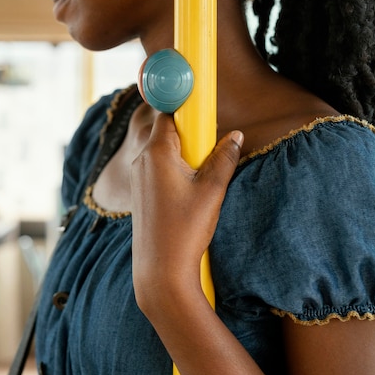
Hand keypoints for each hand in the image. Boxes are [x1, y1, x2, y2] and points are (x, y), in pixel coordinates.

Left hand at [130, 113, 243, 309]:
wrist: (160, 270)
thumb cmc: (185, 229)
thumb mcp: (213, 190)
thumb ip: (225, 157)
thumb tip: (236, 135)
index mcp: (156, 153)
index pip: (167, 113)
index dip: (185, 107)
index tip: (200, 103)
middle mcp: (142, 161)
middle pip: (166, 131)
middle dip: (190, 135)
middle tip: (209, 150)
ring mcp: (138, 178)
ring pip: (163, 152)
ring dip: (184, 155)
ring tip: (201, 178)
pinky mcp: (141, 193)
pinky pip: (158, 169)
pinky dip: (175, 171)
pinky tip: (189, 193)